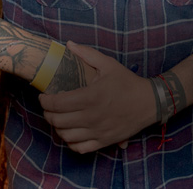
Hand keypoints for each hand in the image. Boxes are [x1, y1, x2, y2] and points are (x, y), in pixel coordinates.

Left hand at [38, 41, 158, 153]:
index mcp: (90, 97)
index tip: (43, 96)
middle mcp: (91, 117)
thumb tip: (68, 44)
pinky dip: (70, 142)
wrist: (149, 102)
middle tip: (48, 107)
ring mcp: (97, 132)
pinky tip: (70, 133)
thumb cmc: (127, 82)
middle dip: (47, 113)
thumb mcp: (108, 64)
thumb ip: (87, 54)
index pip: (57, 104)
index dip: (45, 101)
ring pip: (65, 136)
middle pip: (57, 121)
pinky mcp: (103, 141)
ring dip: (57, 128)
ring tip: (57, 119)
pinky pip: (79, 148)